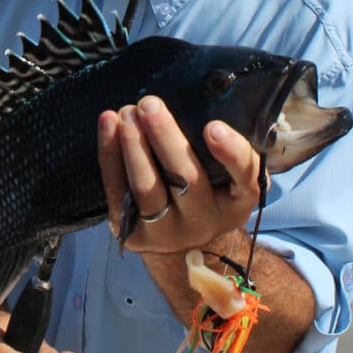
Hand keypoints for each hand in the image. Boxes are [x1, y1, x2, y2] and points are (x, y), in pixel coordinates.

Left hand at [97, 95, 266, 253]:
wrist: (184, 248)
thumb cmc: (212, 197)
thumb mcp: (235, 181)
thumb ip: (235, 150)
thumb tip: (214, 114)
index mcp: (235, 203)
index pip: (244, 177)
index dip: (231, 153)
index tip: (213, 127)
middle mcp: (203, 221)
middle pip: (186, 179)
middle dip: (165, 138)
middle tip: (150, 104)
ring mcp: (165, 231)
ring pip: (146, 188)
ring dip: (133, 146)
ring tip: (126, 113)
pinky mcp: (132, 232)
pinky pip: (118, 190)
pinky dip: (110, 156)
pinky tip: (108, 124)